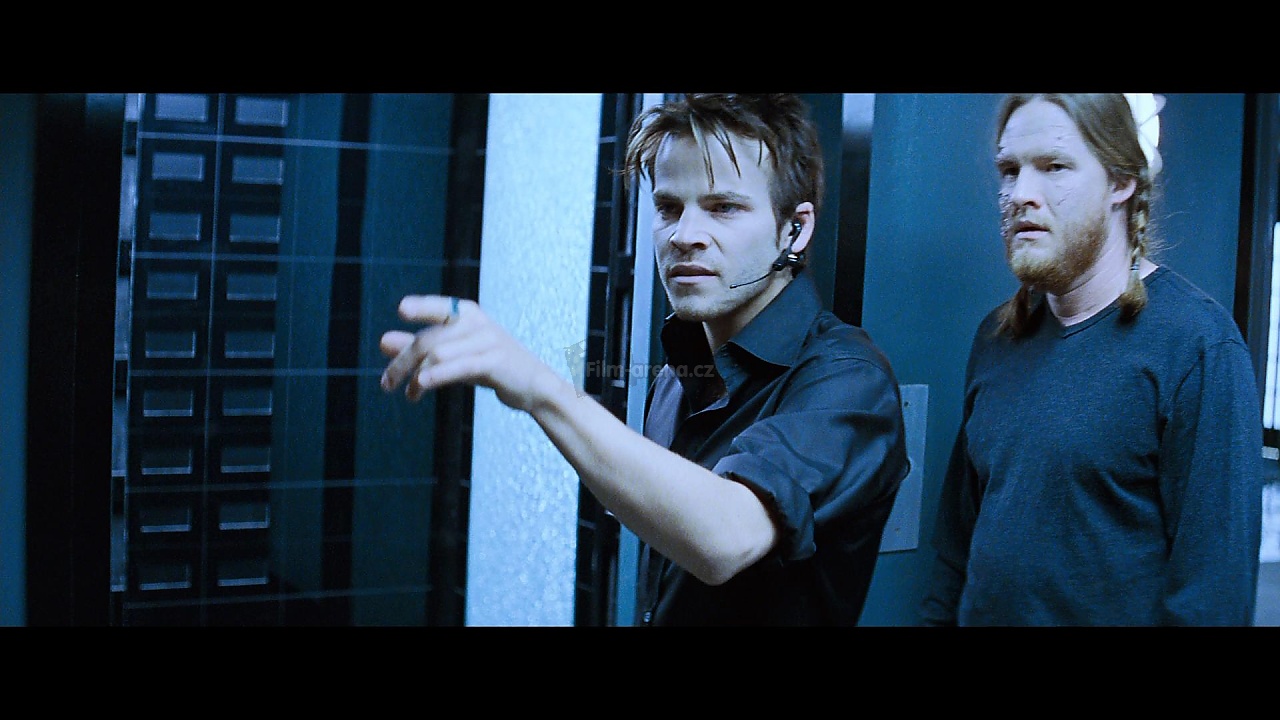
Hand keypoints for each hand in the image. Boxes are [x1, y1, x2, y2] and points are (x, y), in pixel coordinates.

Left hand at [379, 295, 552, 411]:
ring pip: (439, 354)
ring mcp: (486, 341)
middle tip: (387, 383)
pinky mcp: (493, 362)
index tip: (402, 311)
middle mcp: (476, 322)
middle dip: (403, 361)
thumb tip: (383, 342)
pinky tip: (420, 386)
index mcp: (466, 313)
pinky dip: (435, 375)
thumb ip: (420, 347)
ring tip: (409, 395)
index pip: (438, 307)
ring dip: (416, 377)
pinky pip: (458, 366)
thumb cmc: (489, 365)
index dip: (421, 307)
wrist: (533, 385)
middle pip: (429, 339)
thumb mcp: (454, 354)